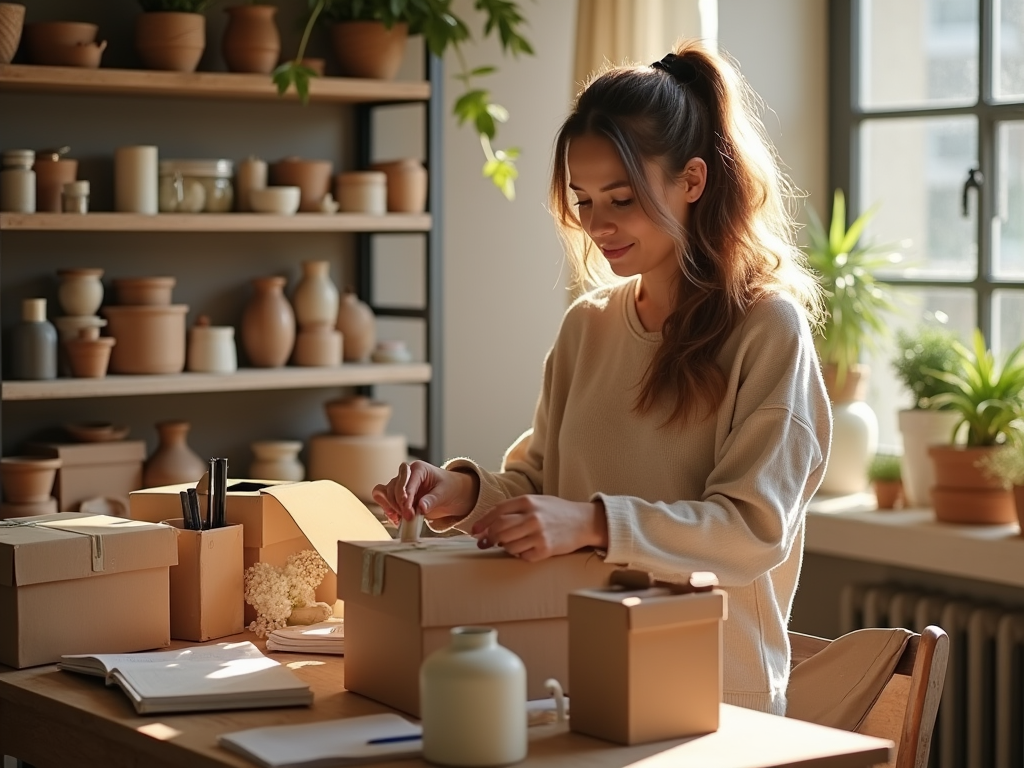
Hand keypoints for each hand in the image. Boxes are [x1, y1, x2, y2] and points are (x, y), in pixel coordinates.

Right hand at [371, 461, 478, 525]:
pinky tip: (397, 519)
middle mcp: (406, 474)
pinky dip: (388, 510)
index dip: (406, 498)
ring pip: (385, 492)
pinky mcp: (397, 496)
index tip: (408, 512)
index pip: (406, 482)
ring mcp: (400, 485)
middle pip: (392, 487)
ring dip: (392, 507)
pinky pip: (384, 500)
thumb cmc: (450, 488)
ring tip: (402, 519)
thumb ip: (432, 500)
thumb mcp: (445, 493)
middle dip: (398, 504)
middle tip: (408, 517)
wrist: (452, 493)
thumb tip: (420, 508)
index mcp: (418, 469)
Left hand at [470, 495, 607, 561]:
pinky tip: (525, 548)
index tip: (474, 531)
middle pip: (499, 530)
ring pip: (508, 545)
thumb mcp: (536, 502)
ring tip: (510, 544)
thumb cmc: (557, 511)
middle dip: (488, 538)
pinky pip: (522, 555)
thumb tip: (488, 524)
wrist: (583, 522)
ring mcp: (539, 534)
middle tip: (485, 542)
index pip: (497, 512)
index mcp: (528, 501)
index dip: (482, 523)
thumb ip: (514, 509)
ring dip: (505, 547)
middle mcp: (532, 517)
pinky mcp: (545, 549)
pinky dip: (519, 554)